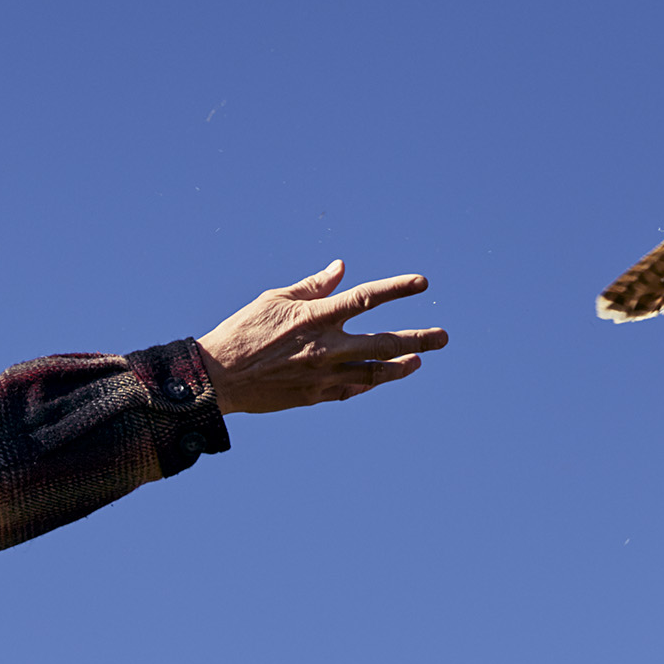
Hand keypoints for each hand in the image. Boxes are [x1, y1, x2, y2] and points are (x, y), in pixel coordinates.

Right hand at [195, 261, 448, 413]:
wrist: (219, 378)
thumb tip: (342, 267)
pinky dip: (370, 382)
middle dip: (419, 339)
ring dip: (401, 367)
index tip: (422, 284)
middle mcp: (328, 347)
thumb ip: (314, 286)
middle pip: (385, 342)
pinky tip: (382, 377)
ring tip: (418, 361)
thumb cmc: (244, 331)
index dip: (397, 289)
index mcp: (317, 317)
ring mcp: (325, 375)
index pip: (367, 298)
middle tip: (444, 338)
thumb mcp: (276, 300)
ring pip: (376, 373)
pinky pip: (353, 389)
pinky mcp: (318, 396)